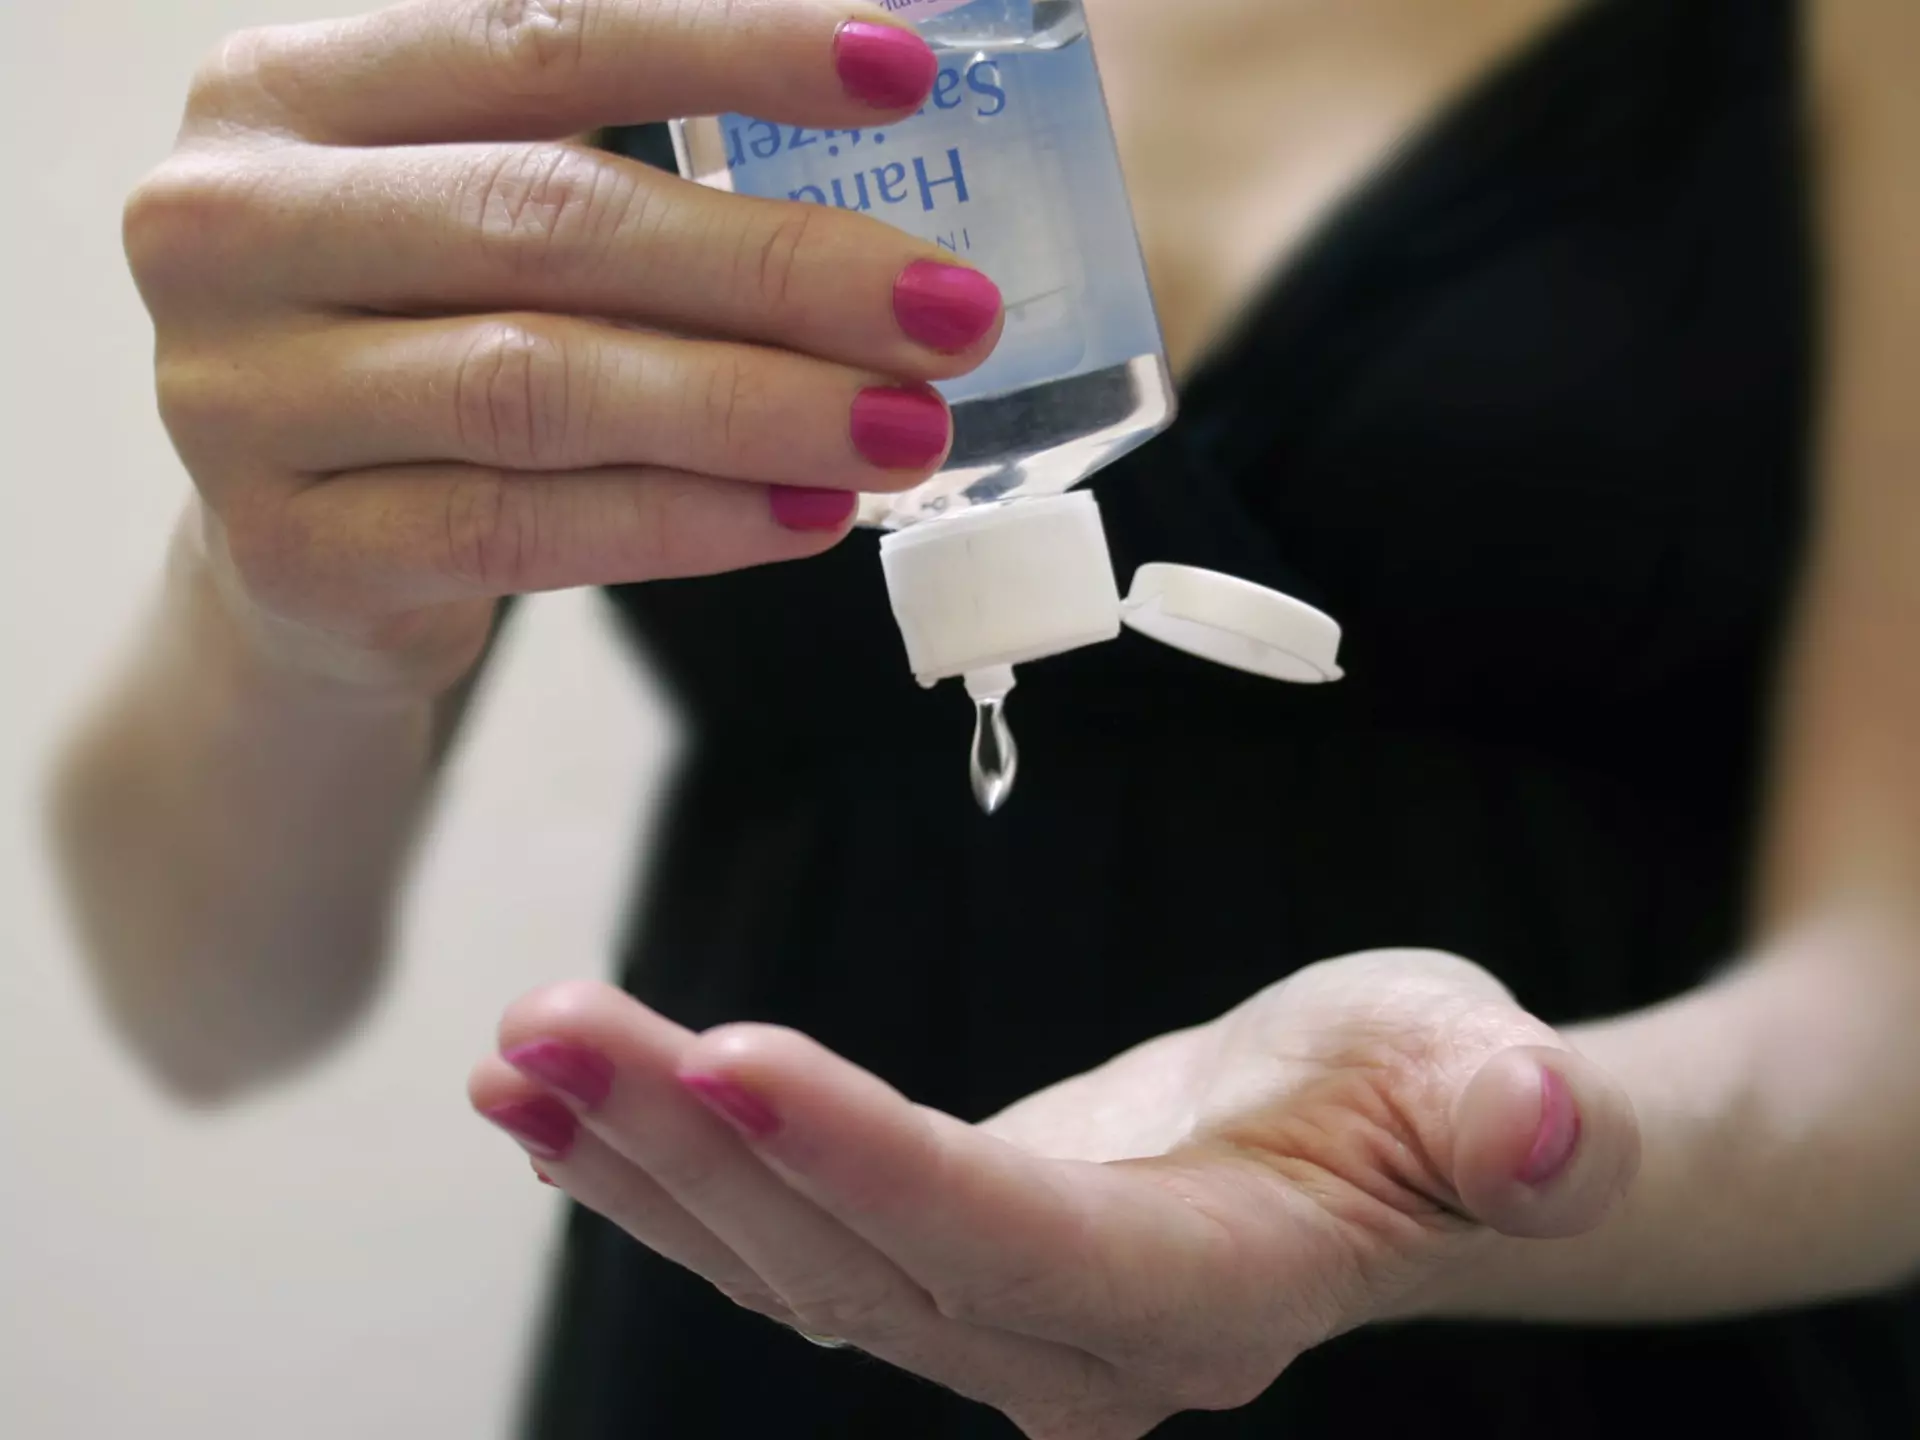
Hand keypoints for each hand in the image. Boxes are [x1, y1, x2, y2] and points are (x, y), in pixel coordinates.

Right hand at [127, 0, 1000, 699]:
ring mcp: (242, 396)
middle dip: (780, 268)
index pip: (539, 38)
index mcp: (290, 92)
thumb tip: (879, 113)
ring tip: (908, 426)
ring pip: (544, 386)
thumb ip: (619, 163)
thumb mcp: (482, 216)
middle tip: (948, 311)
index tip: (902, 68)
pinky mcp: (294, 550)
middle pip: (552, 224)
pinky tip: (808, 512)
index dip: (732, 48)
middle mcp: (233, 227)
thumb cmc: (428, 345)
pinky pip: (526, 528)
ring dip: (758, 407)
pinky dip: (689, 520)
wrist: (301, 551)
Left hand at [470, 951, 1639, 1437]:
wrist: (1365, 1147)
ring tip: (514, 1055)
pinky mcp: (932, 1271)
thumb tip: (1546, 1123)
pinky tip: (554, 1114)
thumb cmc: (1428, 1093)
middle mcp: (1071, 1342)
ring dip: (637, 1159)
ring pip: (783, 1260)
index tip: (728, 1059)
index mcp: (1202, 1292)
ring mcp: (988, 1322)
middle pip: (856, 1259)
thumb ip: (1524, 1121)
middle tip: (552, 1023)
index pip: (1010, 1241)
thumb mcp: (1487, 1071)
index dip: (870, 1164)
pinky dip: (656, 1177)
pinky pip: (773, 1240)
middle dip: (693, 1142)